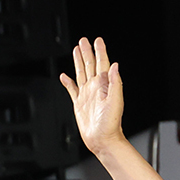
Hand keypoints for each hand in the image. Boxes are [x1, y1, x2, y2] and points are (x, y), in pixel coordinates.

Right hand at [59, 37, 125, 155]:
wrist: (102, 140)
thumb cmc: (111, 124)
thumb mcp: (116, 101)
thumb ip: (116, 83)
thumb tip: (115, 65)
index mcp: (104, 86)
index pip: (102, 64)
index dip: (100, 51)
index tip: (97, 40)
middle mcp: (96, 88)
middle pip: (90, 65)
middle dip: (87, 52)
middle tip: (84, 40)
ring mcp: (87, 95)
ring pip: (81, 73)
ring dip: (79, 61)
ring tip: (77, 50)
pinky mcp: (79, 104)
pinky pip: (72, 89)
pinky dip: (67, 82)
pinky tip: (64, 76)